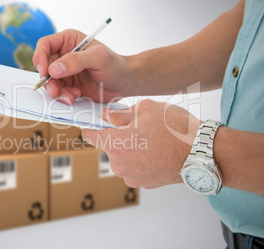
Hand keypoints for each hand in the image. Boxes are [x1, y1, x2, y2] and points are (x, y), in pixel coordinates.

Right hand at [33, 29, 131, 104]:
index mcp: (69, 40)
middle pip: (44, 66)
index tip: (44, 72)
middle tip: (56, 91)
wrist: (125, 83)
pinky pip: (57, 91)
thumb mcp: (98, 58)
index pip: (45, 45)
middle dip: (49, 81)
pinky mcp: (69, 85)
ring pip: (49, 81)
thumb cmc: (116, 65)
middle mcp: (64, 54)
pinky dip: (63, 96)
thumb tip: (53, 69)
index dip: (40, 57)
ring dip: (57, 91)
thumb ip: (76, 61)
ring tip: (71, 97)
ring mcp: (65, 70)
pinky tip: (76, 96)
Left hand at [81, 99, 200, 188]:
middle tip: (138, 127)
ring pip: (122, 157)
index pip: (89, 134)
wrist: (203, 154)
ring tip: (152, 140)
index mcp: (115, 144)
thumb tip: (106, 116)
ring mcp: (131, 176)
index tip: (96, 121)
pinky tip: (157, 152)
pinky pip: (135, 167)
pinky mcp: (143, 183)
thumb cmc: (176, 129)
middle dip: (118, 135)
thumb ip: (120, 114)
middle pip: (108, 146)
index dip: (91, 125)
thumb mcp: (146, 109)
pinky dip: (141, 159)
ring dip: (131, 148)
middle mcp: (118, 164)